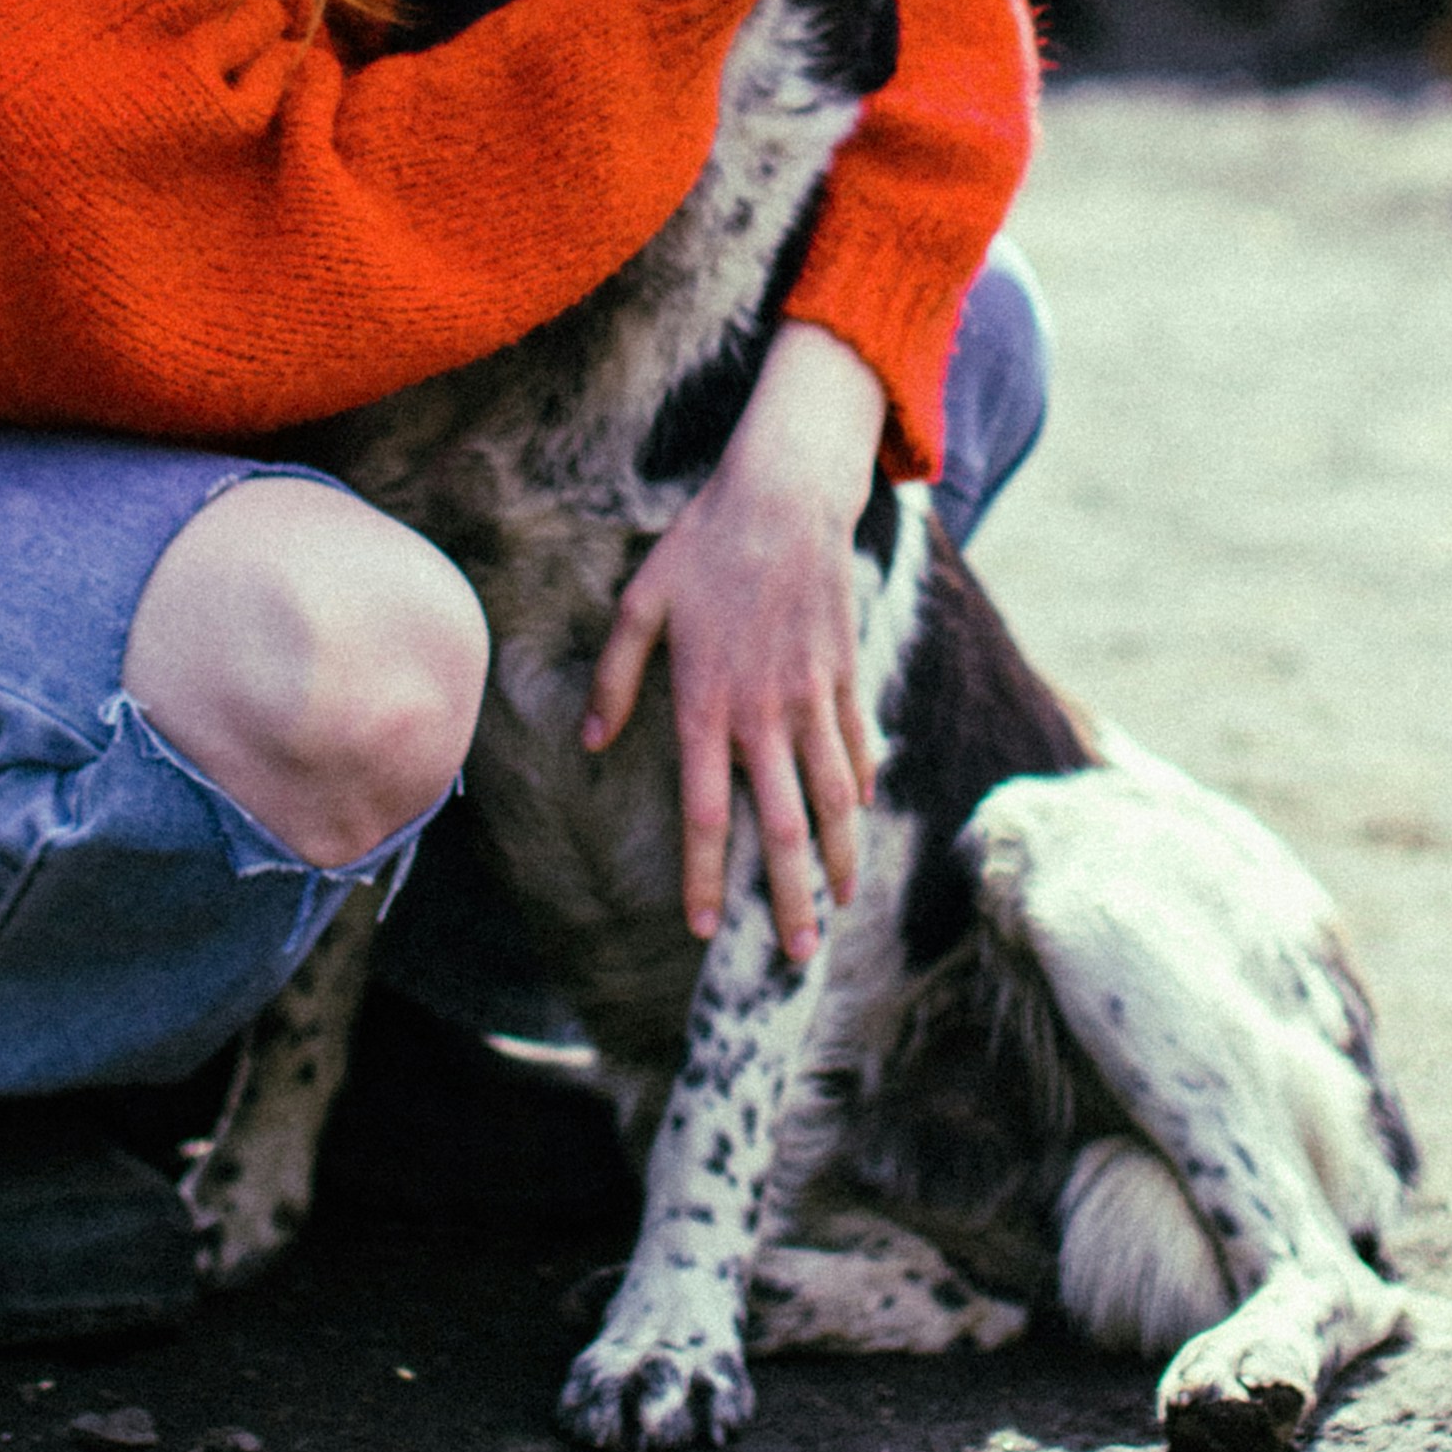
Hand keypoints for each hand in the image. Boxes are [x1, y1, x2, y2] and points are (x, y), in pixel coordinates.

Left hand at [582, 319, 884, 963]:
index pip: (707, 814)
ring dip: (837, 861)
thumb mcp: (639, 605)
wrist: (785, 495)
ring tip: (838, 910)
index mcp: (706, 704)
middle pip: (783, 828)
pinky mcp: (844, 675)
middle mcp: (764, 713)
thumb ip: (615, 679)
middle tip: (793, 956)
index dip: (706, 878)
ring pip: (833, 800)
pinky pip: (855, 748)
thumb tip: (592, 743)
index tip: (702, 927)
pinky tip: (857, 820)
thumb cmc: (701, 546)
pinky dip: (859, 790)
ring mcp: (813, 698)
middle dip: (789, 899)